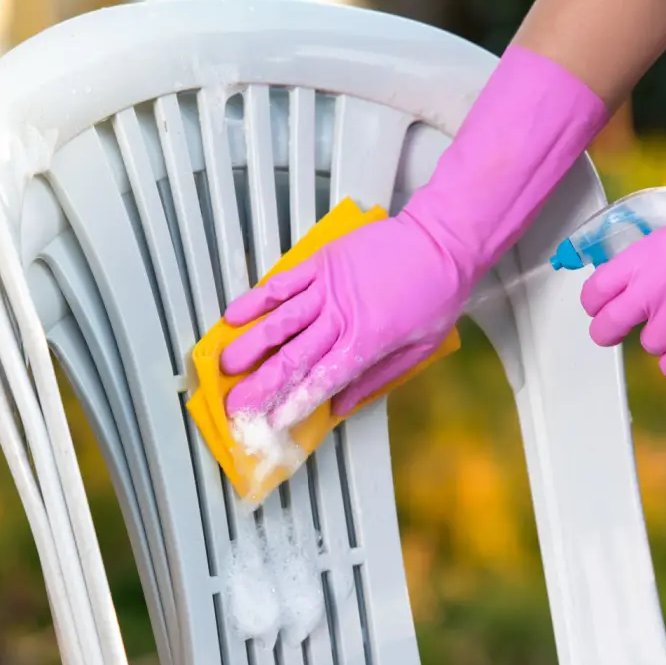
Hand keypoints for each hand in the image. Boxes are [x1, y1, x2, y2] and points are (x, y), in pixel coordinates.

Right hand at [220, 212, 469, 427]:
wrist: (441, 240)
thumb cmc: (436, 296)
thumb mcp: (419, 348)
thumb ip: (375, 379)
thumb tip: (338, 409)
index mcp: (364, 345)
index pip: (319, 382)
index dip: (291, 405)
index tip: (268, 423)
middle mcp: (339, 321)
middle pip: (291, 359)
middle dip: (259, 386)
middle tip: (233, 405)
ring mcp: (325, 290)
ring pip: (279, 323)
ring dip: (249, 346)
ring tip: (224, 366)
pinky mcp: (319, 263)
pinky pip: (281, 283)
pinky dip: (257, 299)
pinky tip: (233, 315)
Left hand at [581, 213, 665, 377]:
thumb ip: (651, 260)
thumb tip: (626, 283)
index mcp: (645, 256)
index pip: (594, 290)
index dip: (595, 303)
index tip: (600, 307)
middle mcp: (654, 286)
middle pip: (606, 326)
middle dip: (609, 331)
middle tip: (617, 330)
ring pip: (650, 344)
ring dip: (665, 337)